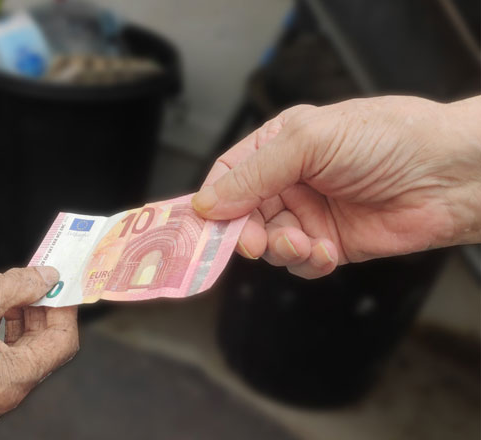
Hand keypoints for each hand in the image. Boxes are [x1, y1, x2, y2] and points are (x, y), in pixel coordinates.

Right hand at [0, 267, 77, 425]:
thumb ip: (19, 287)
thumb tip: (48, 277)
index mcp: (4, 384)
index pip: (60, 345)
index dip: (64, 309)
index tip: (62, 280)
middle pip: (42, 349)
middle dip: (42, 309)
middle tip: (40, 276)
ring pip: (20, 351)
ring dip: (22, 315)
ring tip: (15, 284)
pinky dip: (2, 327)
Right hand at [193, 95, 480, 277]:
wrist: (448, 176)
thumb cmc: (387, 139)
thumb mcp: (309, 142)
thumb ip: (253, 174)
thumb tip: (206, 203)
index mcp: (279, 145)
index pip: (229, 174)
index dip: (213, 200)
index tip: (203, 224)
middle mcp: (290, 180)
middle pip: (243, 215)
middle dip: (247, 232)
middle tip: (254, 243)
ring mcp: (309, 213)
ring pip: (269, 243)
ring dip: (281, 249)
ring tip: (305, 243)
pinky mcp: (329, 243)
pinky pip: (299, 262)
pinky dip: (306, 263)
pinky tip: (326, 252)